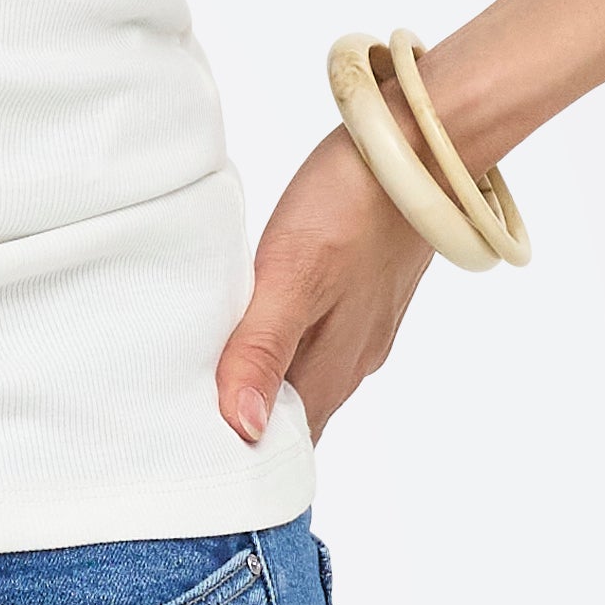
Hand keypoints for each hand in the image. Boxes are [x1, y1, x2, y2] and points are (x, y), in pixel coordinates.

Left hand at [214, 131, 437, 448]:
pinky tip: (257, 325)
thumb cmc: (354, 203)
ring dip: (265, 384)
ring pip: (306, 378)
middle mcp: (353, 360)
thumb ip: (263, 351)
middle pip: (295, 416)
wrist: (420, 146)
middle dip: (247, 426)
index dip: (242, 458)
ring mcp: (363, 328)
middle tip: (183, 422)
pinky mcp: (364, 295)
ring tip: (207, 376)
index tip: (191, 457)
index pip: (284, 443)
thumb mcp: (291, 276)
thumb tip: (244, 429)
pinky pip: (319, 341)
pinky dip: (284, 347)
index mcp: (333, 369)